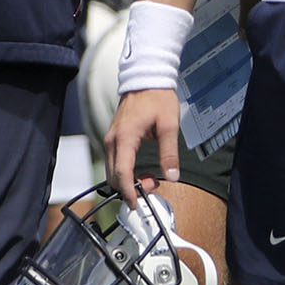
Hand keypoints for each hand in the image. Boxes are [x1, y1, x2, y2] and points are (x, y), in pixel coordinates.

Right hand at [107, 87, 181, 203]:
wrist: (146, 80)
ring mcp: (112, 139)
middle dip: (130, 187)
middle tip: (153, 186)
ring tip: (152, 178)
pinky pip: (116, 161)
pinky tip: (143, 170)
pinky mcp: (115, 139)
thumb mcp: (169, 126)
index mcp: (125, 138)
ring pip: (113, 170)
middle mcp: (113, 141)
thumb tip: (172, 176)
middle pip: (114, 175)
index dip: (128, 191)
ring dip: (128, 180)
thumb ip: (169, 153)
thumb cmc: (158, 99)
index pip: (122, 172)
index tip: (136, 203)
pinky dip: (126, 171)